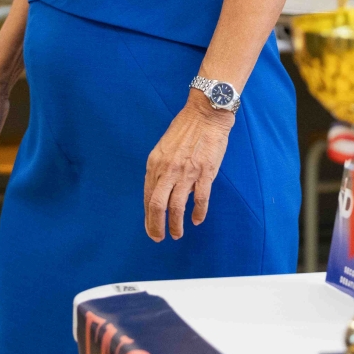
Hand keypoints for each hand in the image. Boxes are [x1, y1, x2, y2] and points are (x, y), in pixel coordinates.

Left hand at [144, 92, 232, 240]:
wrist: (205, 114)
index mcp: (155, 164)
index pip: (148, 196)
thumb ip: (161, 170)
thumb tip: (162, 191)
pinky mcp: (205, 173)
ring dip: (176, 224)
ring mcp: (186, 172)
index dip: (148, 217)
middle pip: (157, 205)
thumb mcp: (164, 149)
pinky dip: (198, 213)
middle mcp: (167, 169)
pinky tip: (196, 220)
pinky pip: (200, 199)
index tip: (151, 230)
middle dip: (156, 226)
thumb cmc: (184, 130)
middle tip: (159, 238)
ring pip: (176, 206)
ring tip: (177, 234)